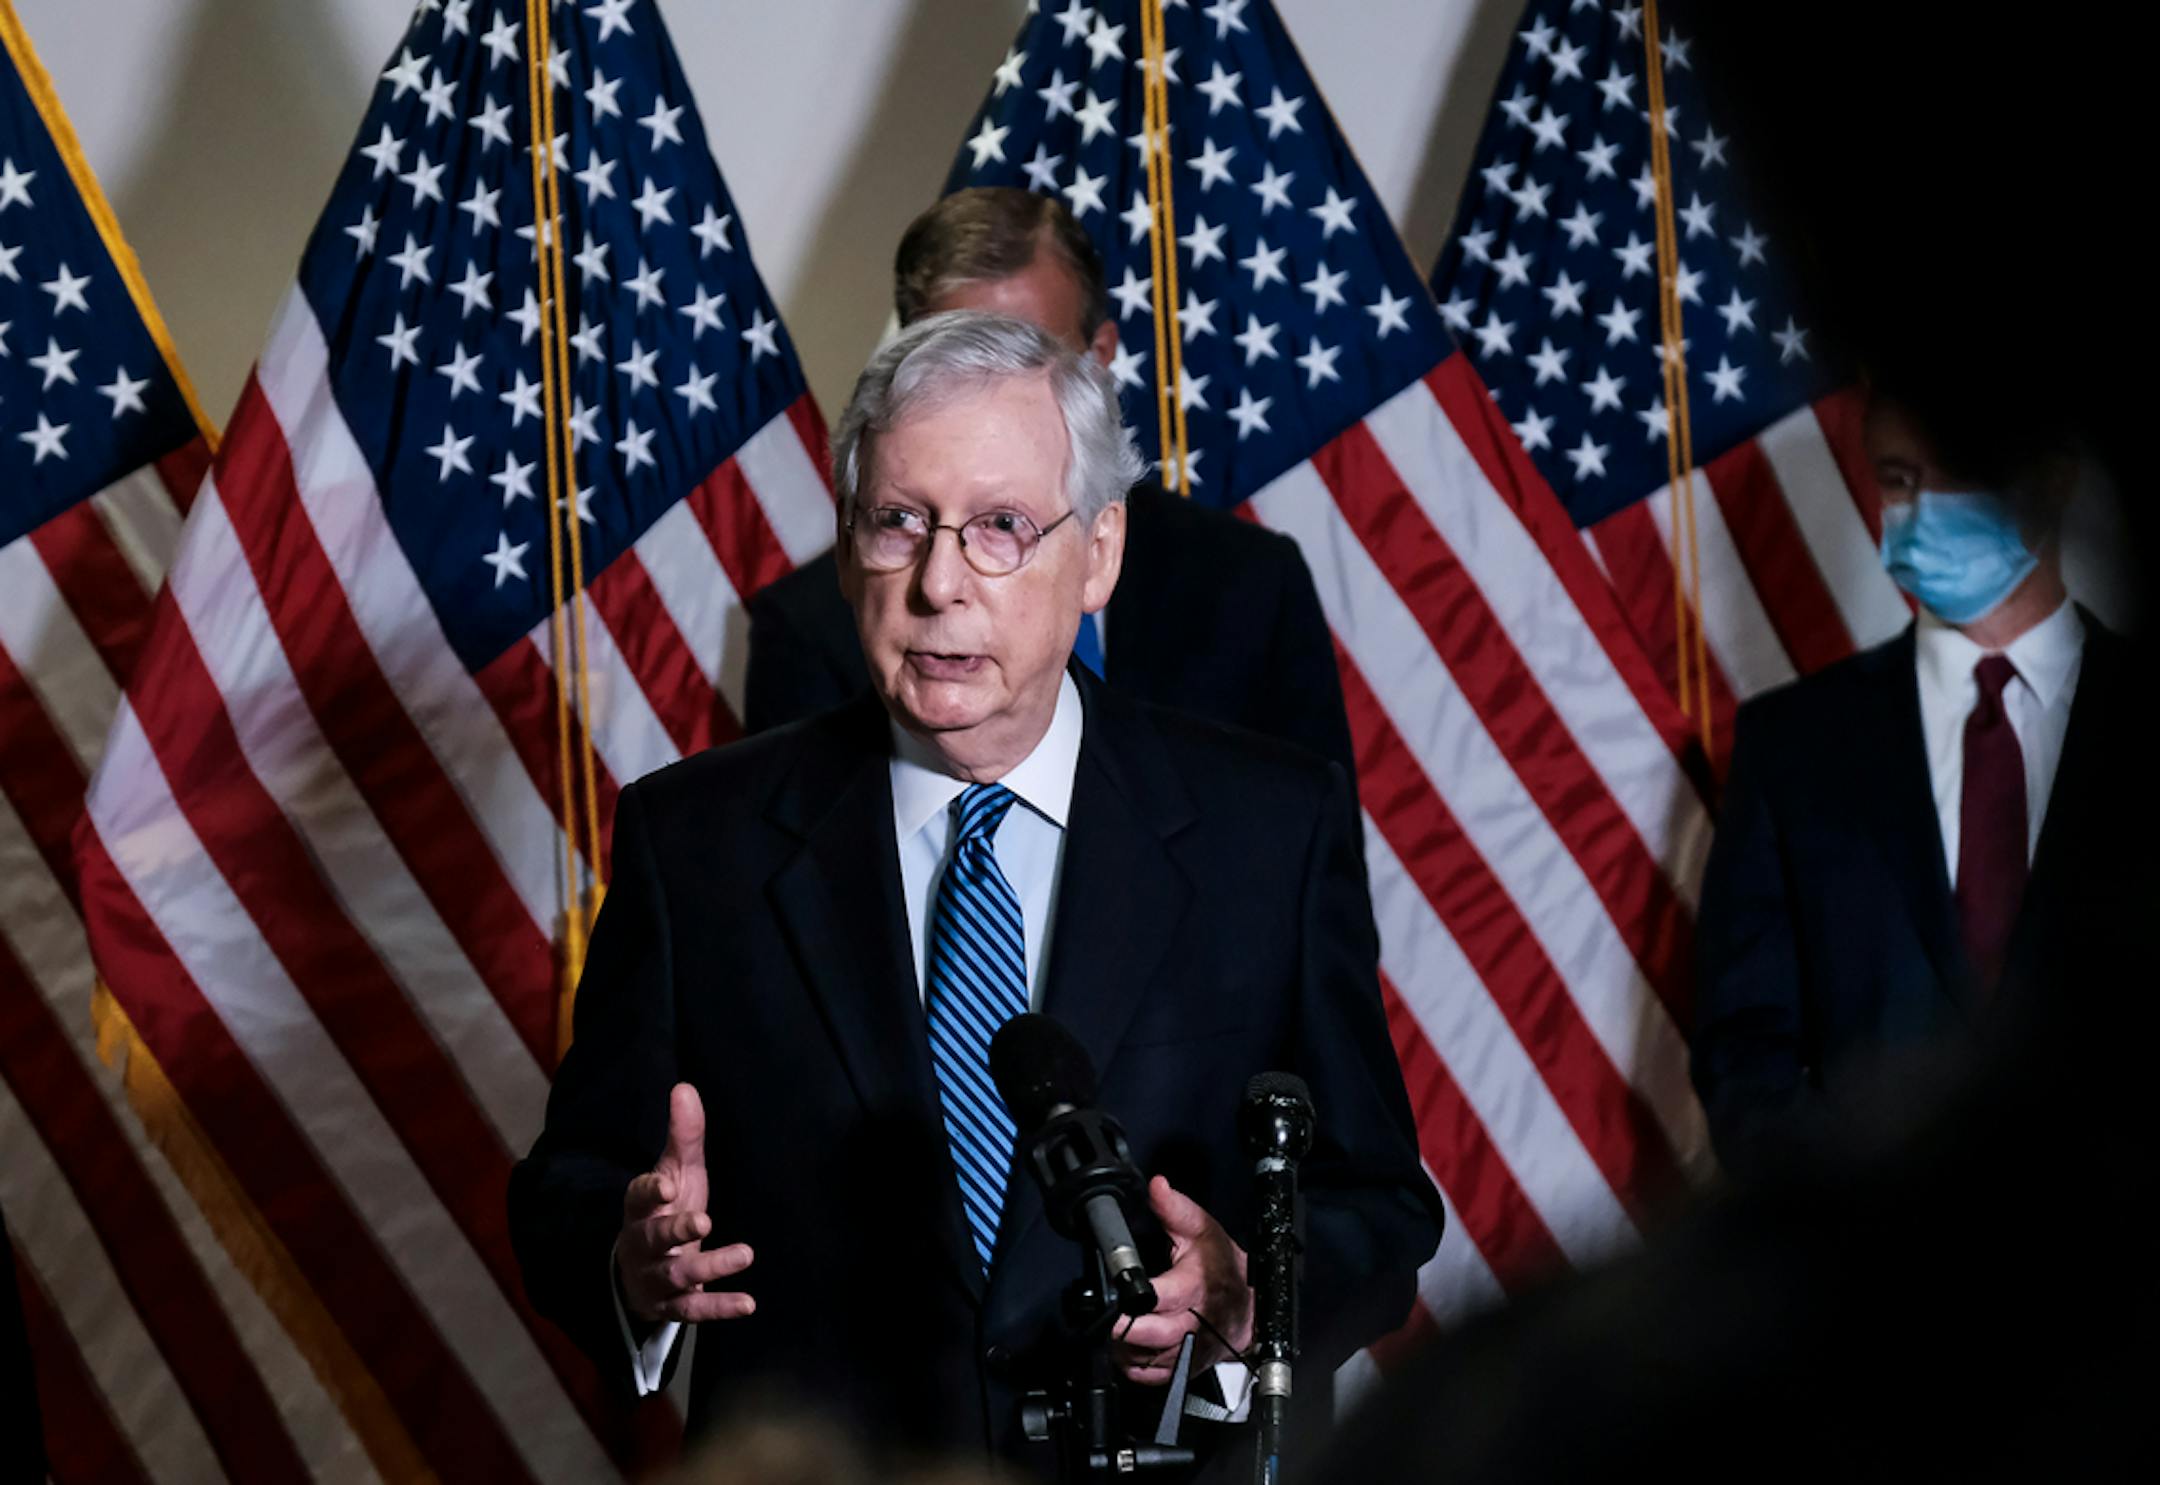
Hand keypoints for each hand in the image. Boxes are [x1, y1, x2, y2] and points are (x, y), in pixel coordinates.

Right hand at [616, 1083, 755, 1323]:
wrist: (643, 1269)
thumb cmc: (666, 1210)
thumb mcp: (676, 1172)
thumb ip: (683, 1135)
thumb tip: (685, 1087)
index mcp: (640, 1208)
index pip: (638, 1197)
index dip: (650, 1192)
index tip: (667, 1185)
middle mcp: (643, 1244)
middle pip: (652, 1238)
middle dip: (675, 1230)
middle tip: (703, 1221)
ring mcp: (656, 1278)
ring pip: (676, 1276)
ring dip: (709, 1267)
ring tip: (744, 1253)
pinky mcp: (672, 1306)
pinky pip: (694, 1311)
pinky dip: (719, 1308)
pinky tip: (748, 1303)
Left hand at [1111, 1176, 1252, 1384]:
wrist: (1250, 1307)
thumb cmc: (1224, 1268)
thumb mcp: (1202, 1230)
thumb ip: (1174, 1208)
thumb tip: (1156, 1186)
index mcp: (1192, 1288)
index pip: (1158, 1297)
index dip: (1134, 1297)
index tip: (1118, 1292)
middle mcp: (1190, 1324)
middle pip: (1150, 1336)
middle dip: (1123, 1329)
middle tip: (1107, 1318)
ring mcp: (1186, 1351)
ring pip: (1146, 1360)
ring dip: (1124, 1348)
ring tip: (1114, 1329)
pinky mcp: (1182, 1368)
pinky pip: (1150, 1377)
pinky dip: (1133, 1366)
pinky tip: (1127, 1348)